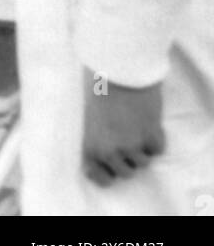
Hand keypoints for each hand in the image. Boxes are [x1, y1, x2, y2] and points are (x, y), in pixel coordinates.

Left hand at [82, 69, 164, 185]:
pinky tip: (148, 119)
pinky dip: (156, 136)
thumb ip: (94, 134)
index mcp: (90, 146)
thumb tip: (103, 146)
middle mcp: (110, 152)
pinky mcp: (151, 137)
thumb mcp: (86, 112)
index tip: (112, 166)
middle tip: (126, 135)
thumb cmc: (97, 83)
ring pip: (143, 162)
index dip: (108, 172)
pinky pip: (158, 149)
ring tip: (135, 122)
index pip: (99, 178)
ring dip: (142, 146)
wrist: (118, 68)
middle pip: (125, 172)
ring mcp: (132, 147)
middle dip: (127, 157)